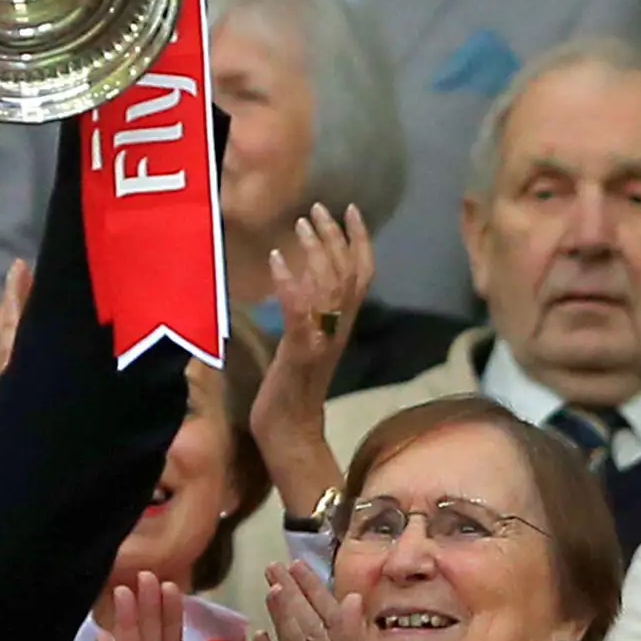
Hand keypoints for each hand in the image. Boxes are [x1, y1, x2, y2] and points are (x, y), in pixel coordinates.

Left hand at [250, 206, 370, 512]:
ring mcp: (321, 340)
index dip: (359, 239)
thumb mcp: (304, 346)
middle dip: (336, 234)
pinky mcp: (300, 354)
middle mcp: (338, 329)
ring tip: (300, 223)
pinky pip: (300, 313)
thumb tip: (301, 287)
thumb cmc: (291, 393)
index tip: (349, 208)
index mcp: (342, 326)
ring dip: (316, 250)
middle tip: (318, 207)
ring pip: (330, 286)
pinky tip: (278, 261)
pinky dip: (291, 284)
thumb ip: (309, 317)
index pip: (362, 274)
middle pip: (349, 272)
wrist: (290, 434)